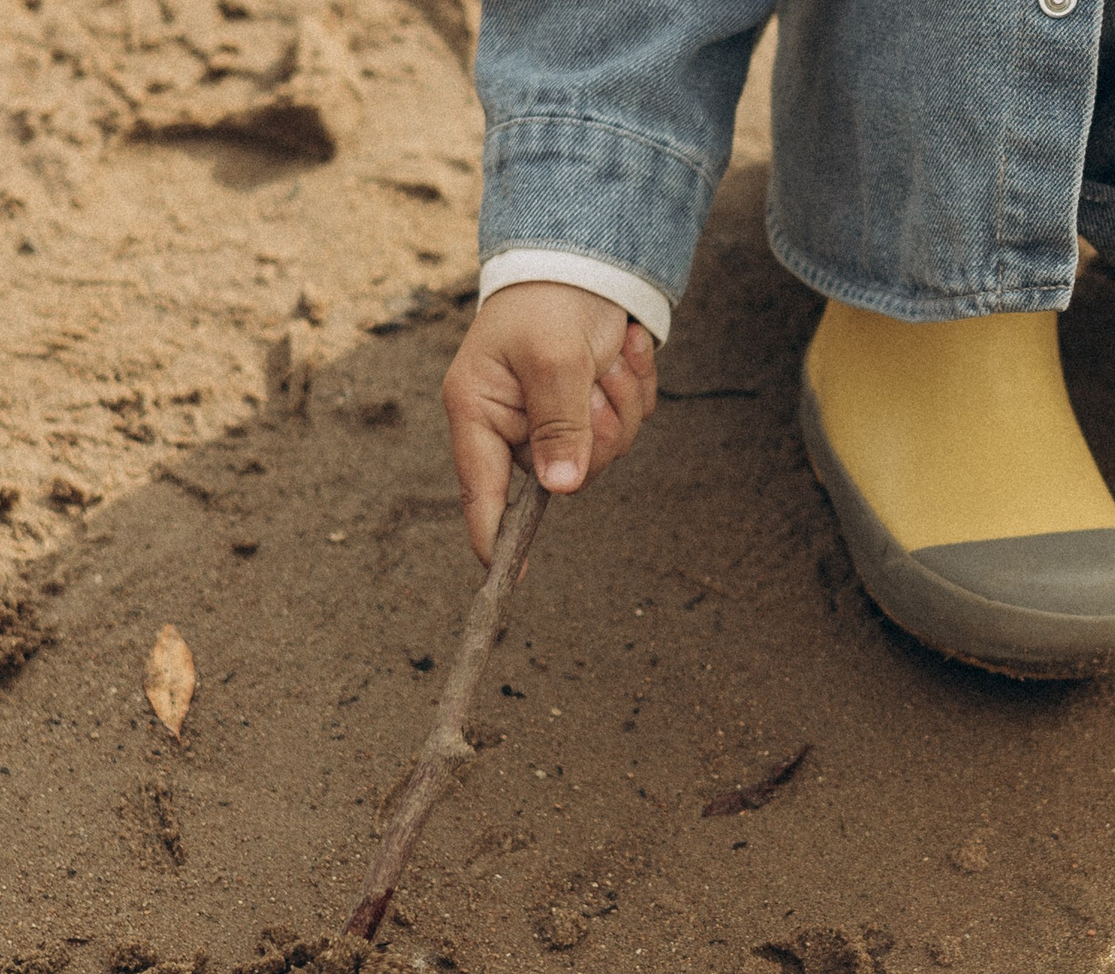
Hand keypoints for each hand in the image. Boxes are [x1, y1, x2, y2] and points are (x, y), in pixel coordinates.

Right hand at [442, 281, 657, 561]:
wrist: (584, 254)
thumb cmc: (549, 298)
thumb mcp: (552, 356)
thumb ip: (558, 422)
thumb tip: (559, 488)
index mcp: (479, 413)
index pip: (481, 493)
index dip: (495, 537)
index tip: (505, 577)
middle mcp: (512, 426)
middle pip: (564, 478)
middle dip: (598, 432)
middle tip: (601, 383)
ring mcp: (554, 421)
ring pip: (604, 454)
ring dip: (622, 405)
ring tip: (614, 355)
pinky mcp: (590, 410)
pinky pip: (627, 427)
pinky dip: (635, 391)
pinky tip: (625, 351)